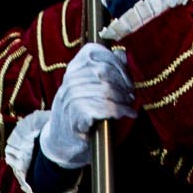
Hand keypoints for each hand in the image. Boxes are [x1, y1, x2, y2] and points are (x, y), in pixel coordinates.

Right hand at [38, 44, 135, 167]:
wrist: (61, 139)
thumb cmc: (80, 110)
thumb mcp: (89, 86)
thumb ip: (106, 68)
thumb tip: (122, 53)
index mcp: (73, 68)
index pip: (97, 53)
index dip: (117, 64)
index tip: (127, 78)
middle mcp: (70, 79)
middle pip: (104, 72)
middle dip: (123, 83)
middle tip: (131, 94)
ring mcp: (71, 96)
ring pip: (107, 90)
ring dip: (124, 99)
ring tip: (129, 104)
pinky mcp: (76, 114)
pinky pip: (106, 108)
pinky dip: (121, 111)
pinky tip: (128, 114)